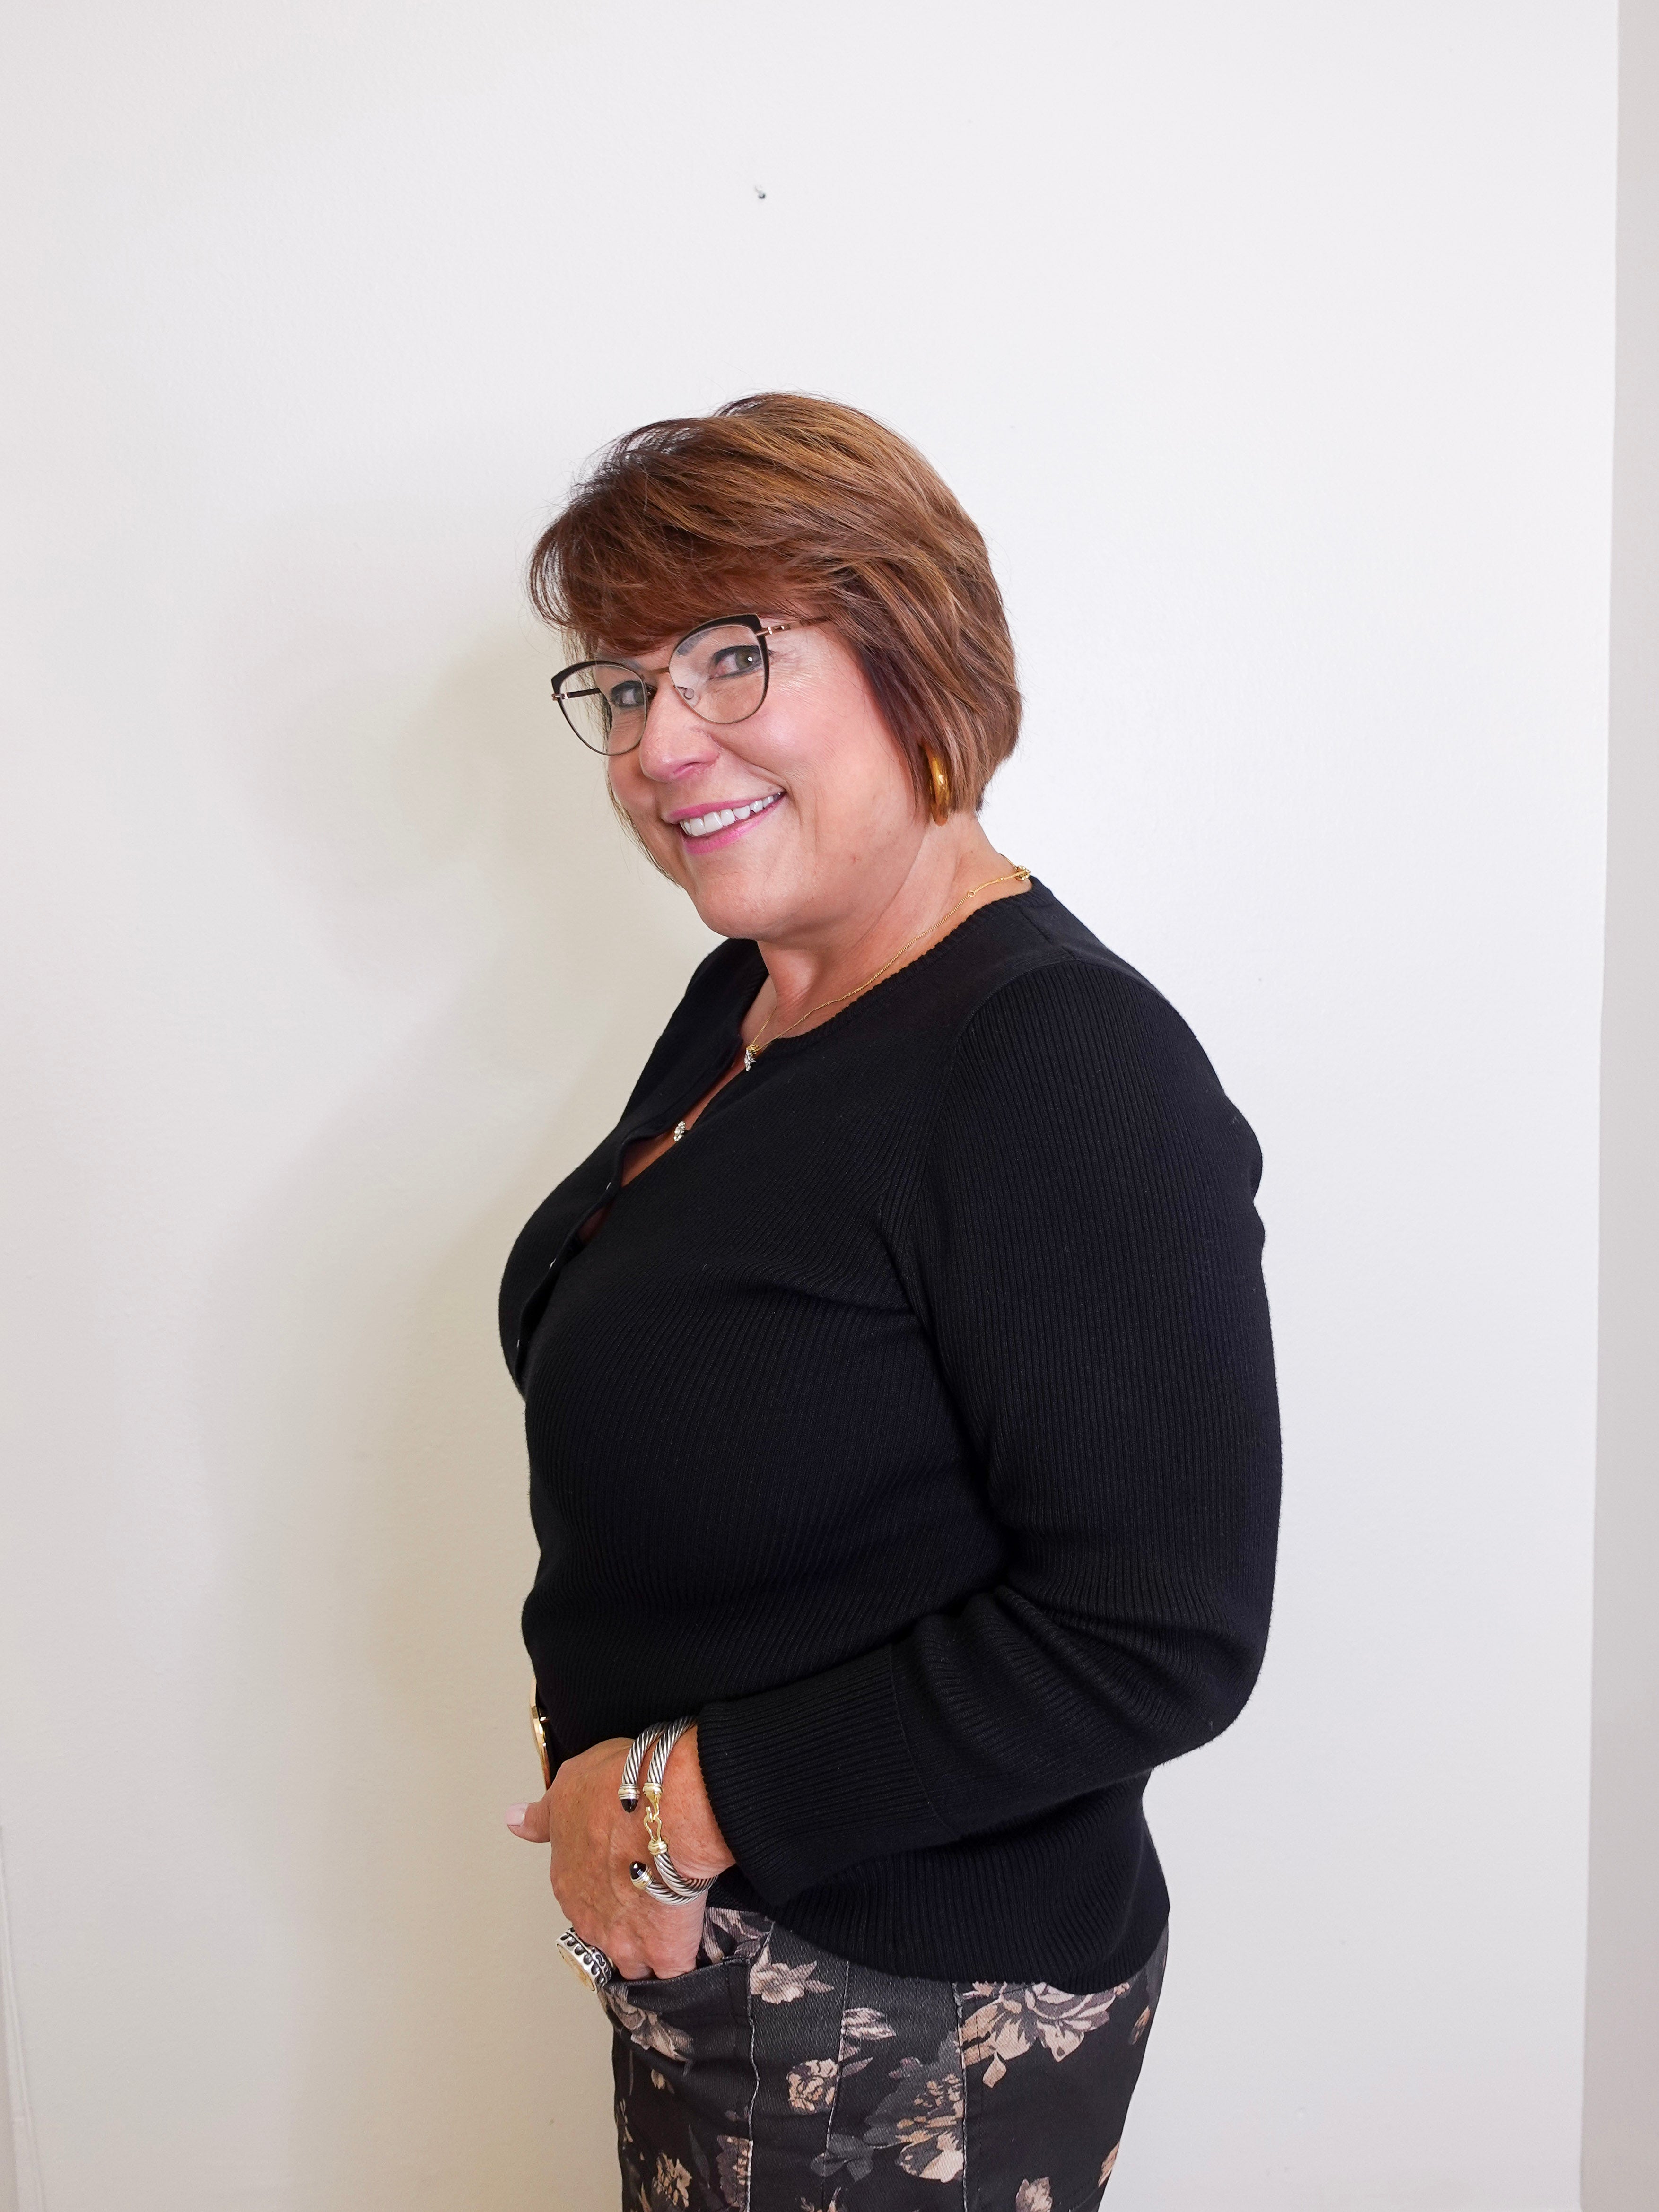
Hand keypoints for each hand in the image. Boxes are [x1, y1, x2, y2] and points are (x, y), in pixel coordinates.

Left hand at [506, 1725, 734, 1980]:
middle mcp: (589, 1916)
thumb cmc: (621, 1790)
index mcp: (566, 1879)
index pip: (578, 1895)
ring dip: (646, 1953)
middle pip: (603, 1932)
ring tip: (668, 1933)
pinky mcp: (664, 1953)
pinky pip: (672, 1975)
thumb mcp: (570, 1786)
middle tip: (647, 1899)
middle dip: (622, 1922)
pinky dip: (680, 1969)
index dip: (603, 1884)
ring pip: (632, 1963)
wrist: (667, 1808)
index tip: (620, 1873)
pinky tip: (690, 1955)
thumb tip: (515, 1821)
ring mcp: (624, 1941)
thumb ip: (544, 1815)